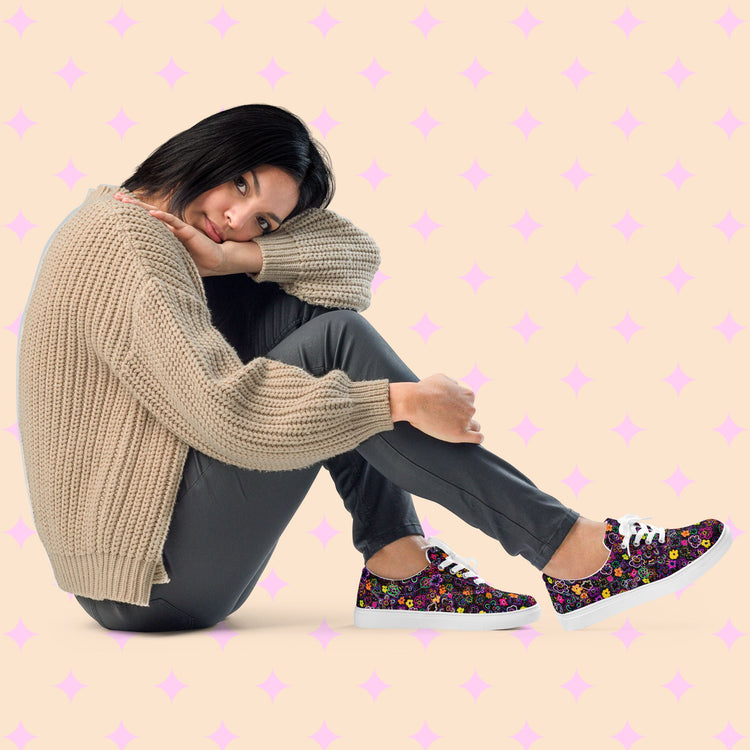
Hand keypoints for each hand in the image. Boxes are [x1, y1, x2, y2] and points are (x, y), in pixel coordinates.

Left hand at [113, 193, 228, 276]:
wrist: (216, 261)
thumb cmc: (196, 263)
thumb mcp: (173, 260)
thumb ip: (160, 259)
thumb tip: (141, 269)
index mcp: (165, 235)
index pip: (146, 221)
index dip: (132, 215)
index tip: (116, 210)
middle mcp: (169, 228)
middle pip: (147, 213)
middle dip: (131, 205)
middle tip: (115, 198)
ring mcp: (177, 228)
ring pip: (157, 214)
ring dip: (141, 207)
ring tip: (126, 201)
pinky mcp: (187, 231)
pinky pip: (173, 221)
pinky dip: (162, 216)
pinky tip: (151, 212)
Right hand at [391, 374, 483, 443]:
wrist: (414, 401)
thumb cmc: (424, 389)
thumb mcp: (441, 378)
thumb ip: (452, 382)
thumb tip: (456, 386)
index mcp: (468, 394)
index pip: (469, 401)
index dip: (458, 405)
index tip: (448, 408)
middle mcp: (470, 407)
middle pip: (470, 413)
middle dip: (461, 415)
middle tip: (445, 417)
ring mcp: (465, 421)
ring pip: (475, 426)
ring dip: (467, 427)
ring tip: (454, 429)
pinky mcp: (460, 434)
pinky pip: (477, 438)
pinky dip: (476, 438)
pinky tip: (470, 438)